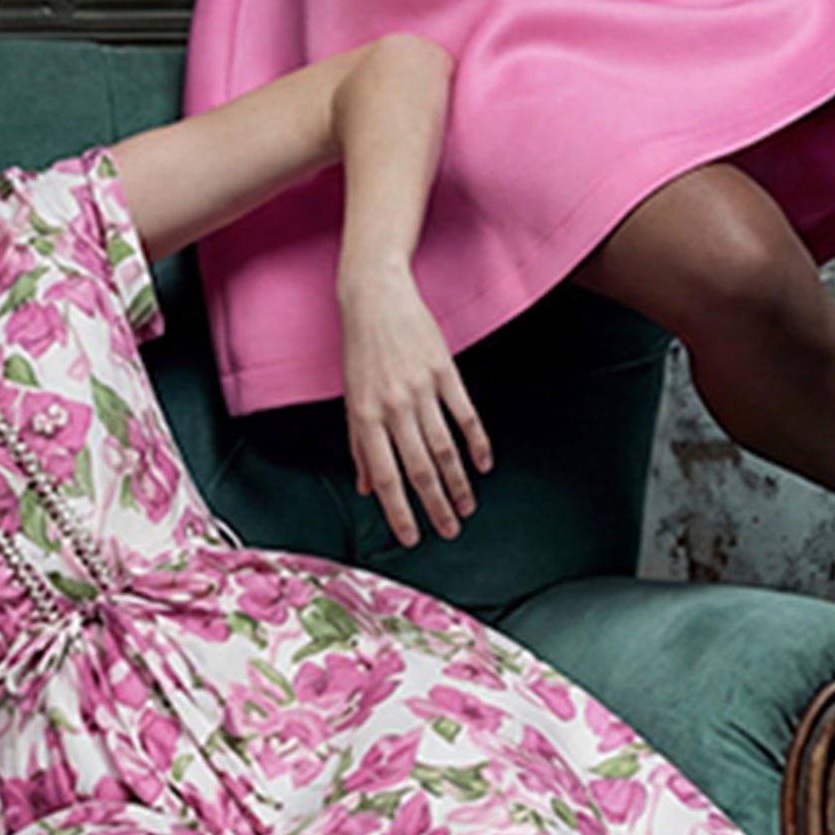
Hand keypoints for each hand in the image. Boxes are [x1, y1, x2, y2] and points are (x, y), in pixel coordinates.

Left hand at [340, 265, 493, 547]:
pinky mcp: (445, 372)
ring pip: (444, 447)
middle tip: (449, 532)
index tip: (411, 538)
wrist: (375, 296)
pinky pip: (465, 415)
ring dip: (457, 483)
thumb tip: (366, 487)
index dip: (398, 510)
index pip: (384, 476)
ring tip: (466, 508)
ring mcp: (421, 389)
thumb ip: (358, 444)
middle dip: (434, 506)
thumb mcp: (351, 397)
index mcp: (364, 416)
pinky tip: (484, 465)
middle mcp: (393, 406)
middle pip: (419, 468)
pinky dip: (477, 443)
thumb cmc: (359, 350)